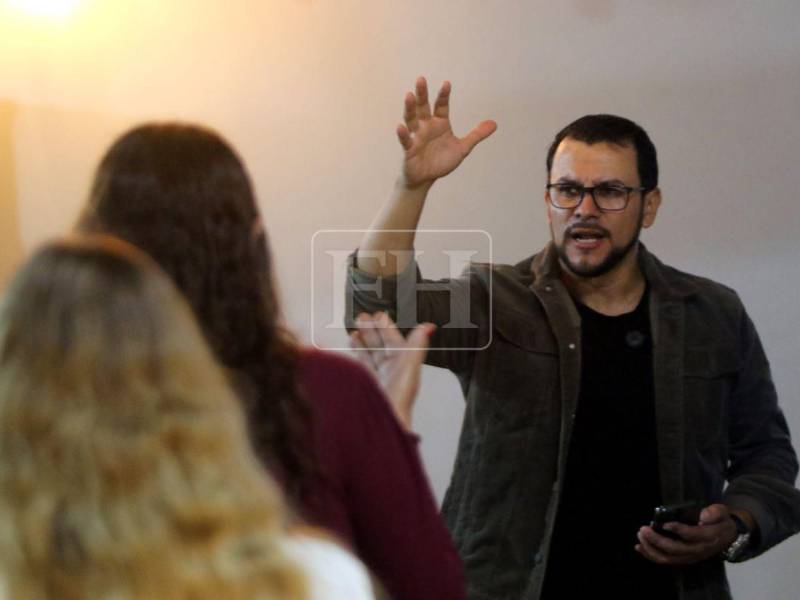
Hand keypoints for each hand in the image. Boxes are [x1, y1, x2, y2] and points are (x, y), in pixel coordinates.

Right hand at [349, 312, 434, 431]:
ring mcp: (376, 378)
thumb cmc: (397, 401)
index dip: (387, 328)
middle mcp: (390, 371)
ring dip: (363, 340)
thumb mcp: (408, 369)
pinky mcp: (364, 384)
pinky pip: (360, 364)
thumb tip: (428, 328)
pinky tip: (351, 344)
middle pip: (381, 346)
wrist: (380, 423)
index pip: (395, 341)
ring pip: (369, 354)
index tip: (380, 315)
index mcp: (403, 366)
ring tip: (355, 328)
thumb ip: (415, 346)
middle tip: (363, 317)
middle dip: (372, 330)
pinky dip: (355, 352)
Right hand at [397, 77, 496, 188]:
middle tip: (421, 79)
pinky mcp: (409, 149)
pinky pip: (405, 140)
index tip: (447, 83)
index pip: (441, 106)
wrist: (427, 178)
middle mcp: (426, 126)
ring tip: (409, 96)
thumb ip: (476, 135)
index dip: (444, 95)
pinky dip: (402, 134)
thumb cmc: (441, 161)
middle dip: (422, 94)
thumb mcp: (462, 148)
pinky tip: (401, 127)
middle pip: (423, 107)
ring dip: (410, 108)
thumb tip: (495, 124)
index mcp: (439, 123)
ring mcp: (416, 136)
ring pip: (411, 119)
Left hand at [635, 504, 738, 565]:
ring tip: (640, 536)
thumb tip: (703, 515)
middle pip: (676, 549)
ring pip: (669, 558)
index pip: (692, 536)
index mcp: (708, 537)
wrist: (728, 536)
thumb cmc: (720, 521)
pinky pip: (666, 561)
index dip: (678, 530)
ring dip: (652, 549)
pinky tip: (639, 548)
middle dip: (658, 540)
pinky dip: (651, 556)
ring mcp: (691, 556)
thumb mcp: (722, 512)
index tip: (665, 523)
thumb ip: (714, 512)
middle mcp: (698, 550)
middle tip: (644, 529)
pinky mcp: (684, 559)